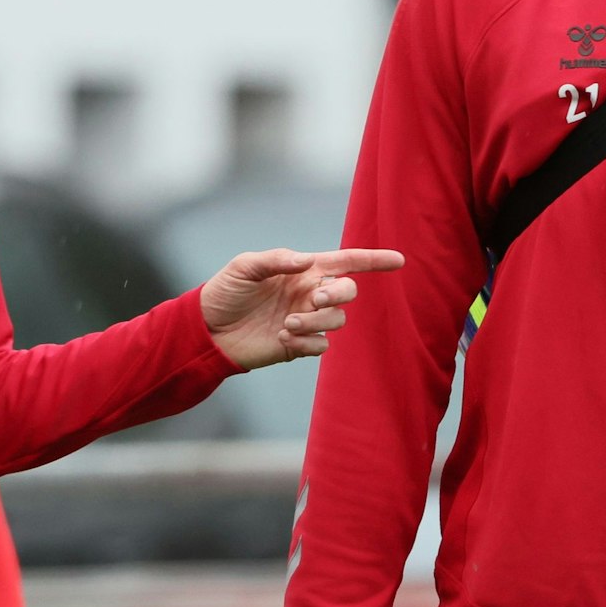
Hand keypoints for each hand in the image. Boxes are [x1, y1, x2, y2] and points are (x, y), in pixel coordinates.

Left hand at [200, 247, 404, 368]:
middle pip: (348, 291)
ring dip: (317, 322)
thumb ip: (277, 260)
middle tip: (315, 299)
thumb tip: (308, 262)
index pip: (347, 262)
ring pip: (337, 321)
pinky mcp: (298, 345)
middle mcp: (310, 294)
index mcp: (304, 270)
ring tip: (287, 324)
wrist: (206, 331)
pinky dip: (306, 343)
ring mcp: (306, 320)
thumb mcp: (244, 267)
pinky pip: (321, 346)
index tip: (399, 261)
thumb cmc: (225, 292)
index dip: (374, 261)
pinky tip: (282, 338)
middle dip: (338, 294)